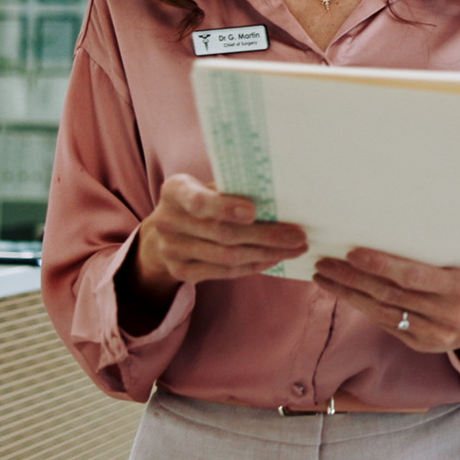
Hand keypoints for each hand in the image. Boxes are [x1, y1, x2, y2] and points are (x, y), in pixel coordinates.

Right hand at [130, 173, 306, 303]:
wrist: (162, 232)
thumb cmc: (197, 201)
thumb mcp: (205, 186)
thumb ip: (230, 190)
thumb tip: (277, 197)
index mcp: (174, 192)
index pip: (198, 201)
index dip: (225, 208)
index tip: (254, 211)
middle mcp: (168, 222)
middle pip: (222, 233)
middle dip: (265, 235)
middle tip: (297, 236)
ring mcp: (172, 250)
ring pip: (227, 256)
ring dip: (266, 254)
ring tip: (295, 249)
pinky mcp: (181, 272)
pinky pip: (224, 272)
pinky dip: (253, 266)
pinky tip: (274, 259)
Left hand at [314, 248, 459, 353]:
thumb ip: (431, 260)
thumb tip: (385, 238)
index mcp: (459, 287)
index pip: (412, 277)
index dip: (381, 265)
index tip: (352, 252)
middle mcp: (446, 314)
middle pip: (390, 295)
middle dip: (353, 279)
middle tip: (325, 263)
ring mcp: (434, 334)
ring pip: (382, 313)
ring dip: (349, 295)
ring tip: (325, 277)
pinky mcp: (422, 345)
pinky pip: (387, 325)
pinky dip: (365, 308)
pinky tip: (347, 294)